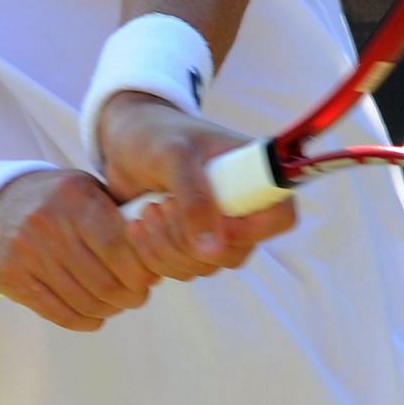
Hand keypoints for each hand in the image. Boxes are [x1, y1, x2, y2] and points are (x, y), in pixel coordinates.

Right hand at [0, 169, 158, 331]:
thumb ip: (118, 214)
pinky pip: (58, 313)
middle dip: (130, 296)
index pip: (120, 247)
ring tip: (116, 304)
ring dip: (108, 310)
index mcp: (74, 197)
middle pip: (105, 281)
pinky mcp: (12, 278)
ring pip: (85, 301)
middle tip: (137, 296)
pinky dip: (84, 321)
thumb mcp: (84, 190)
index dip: (141, 271)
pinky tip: (94, 315)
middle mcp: (49, 223)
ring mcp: (27, 252)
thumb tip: (158, 253)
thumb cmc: (55, 202)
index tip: (149, 277)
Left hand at [98, 92, 295, 279]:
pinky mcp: (189, 243)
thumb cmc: (155, 135)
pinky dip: (154, 255)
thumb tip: (213, 252)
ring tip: (146, 210)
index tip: (210, 218)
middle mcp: (240, 206)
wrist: (123, 140)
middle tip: (159, 205)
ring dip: (166, 247)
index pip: (280, 217)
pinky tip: (137, 225)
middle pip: (234, 253)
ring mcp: (216, 228)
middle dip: (189, 238)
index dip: (251, 229)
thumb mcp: (173, 156)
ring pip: (204, 266)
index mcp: (253, 173)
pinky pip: (180, 269)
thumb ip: (194, 198)